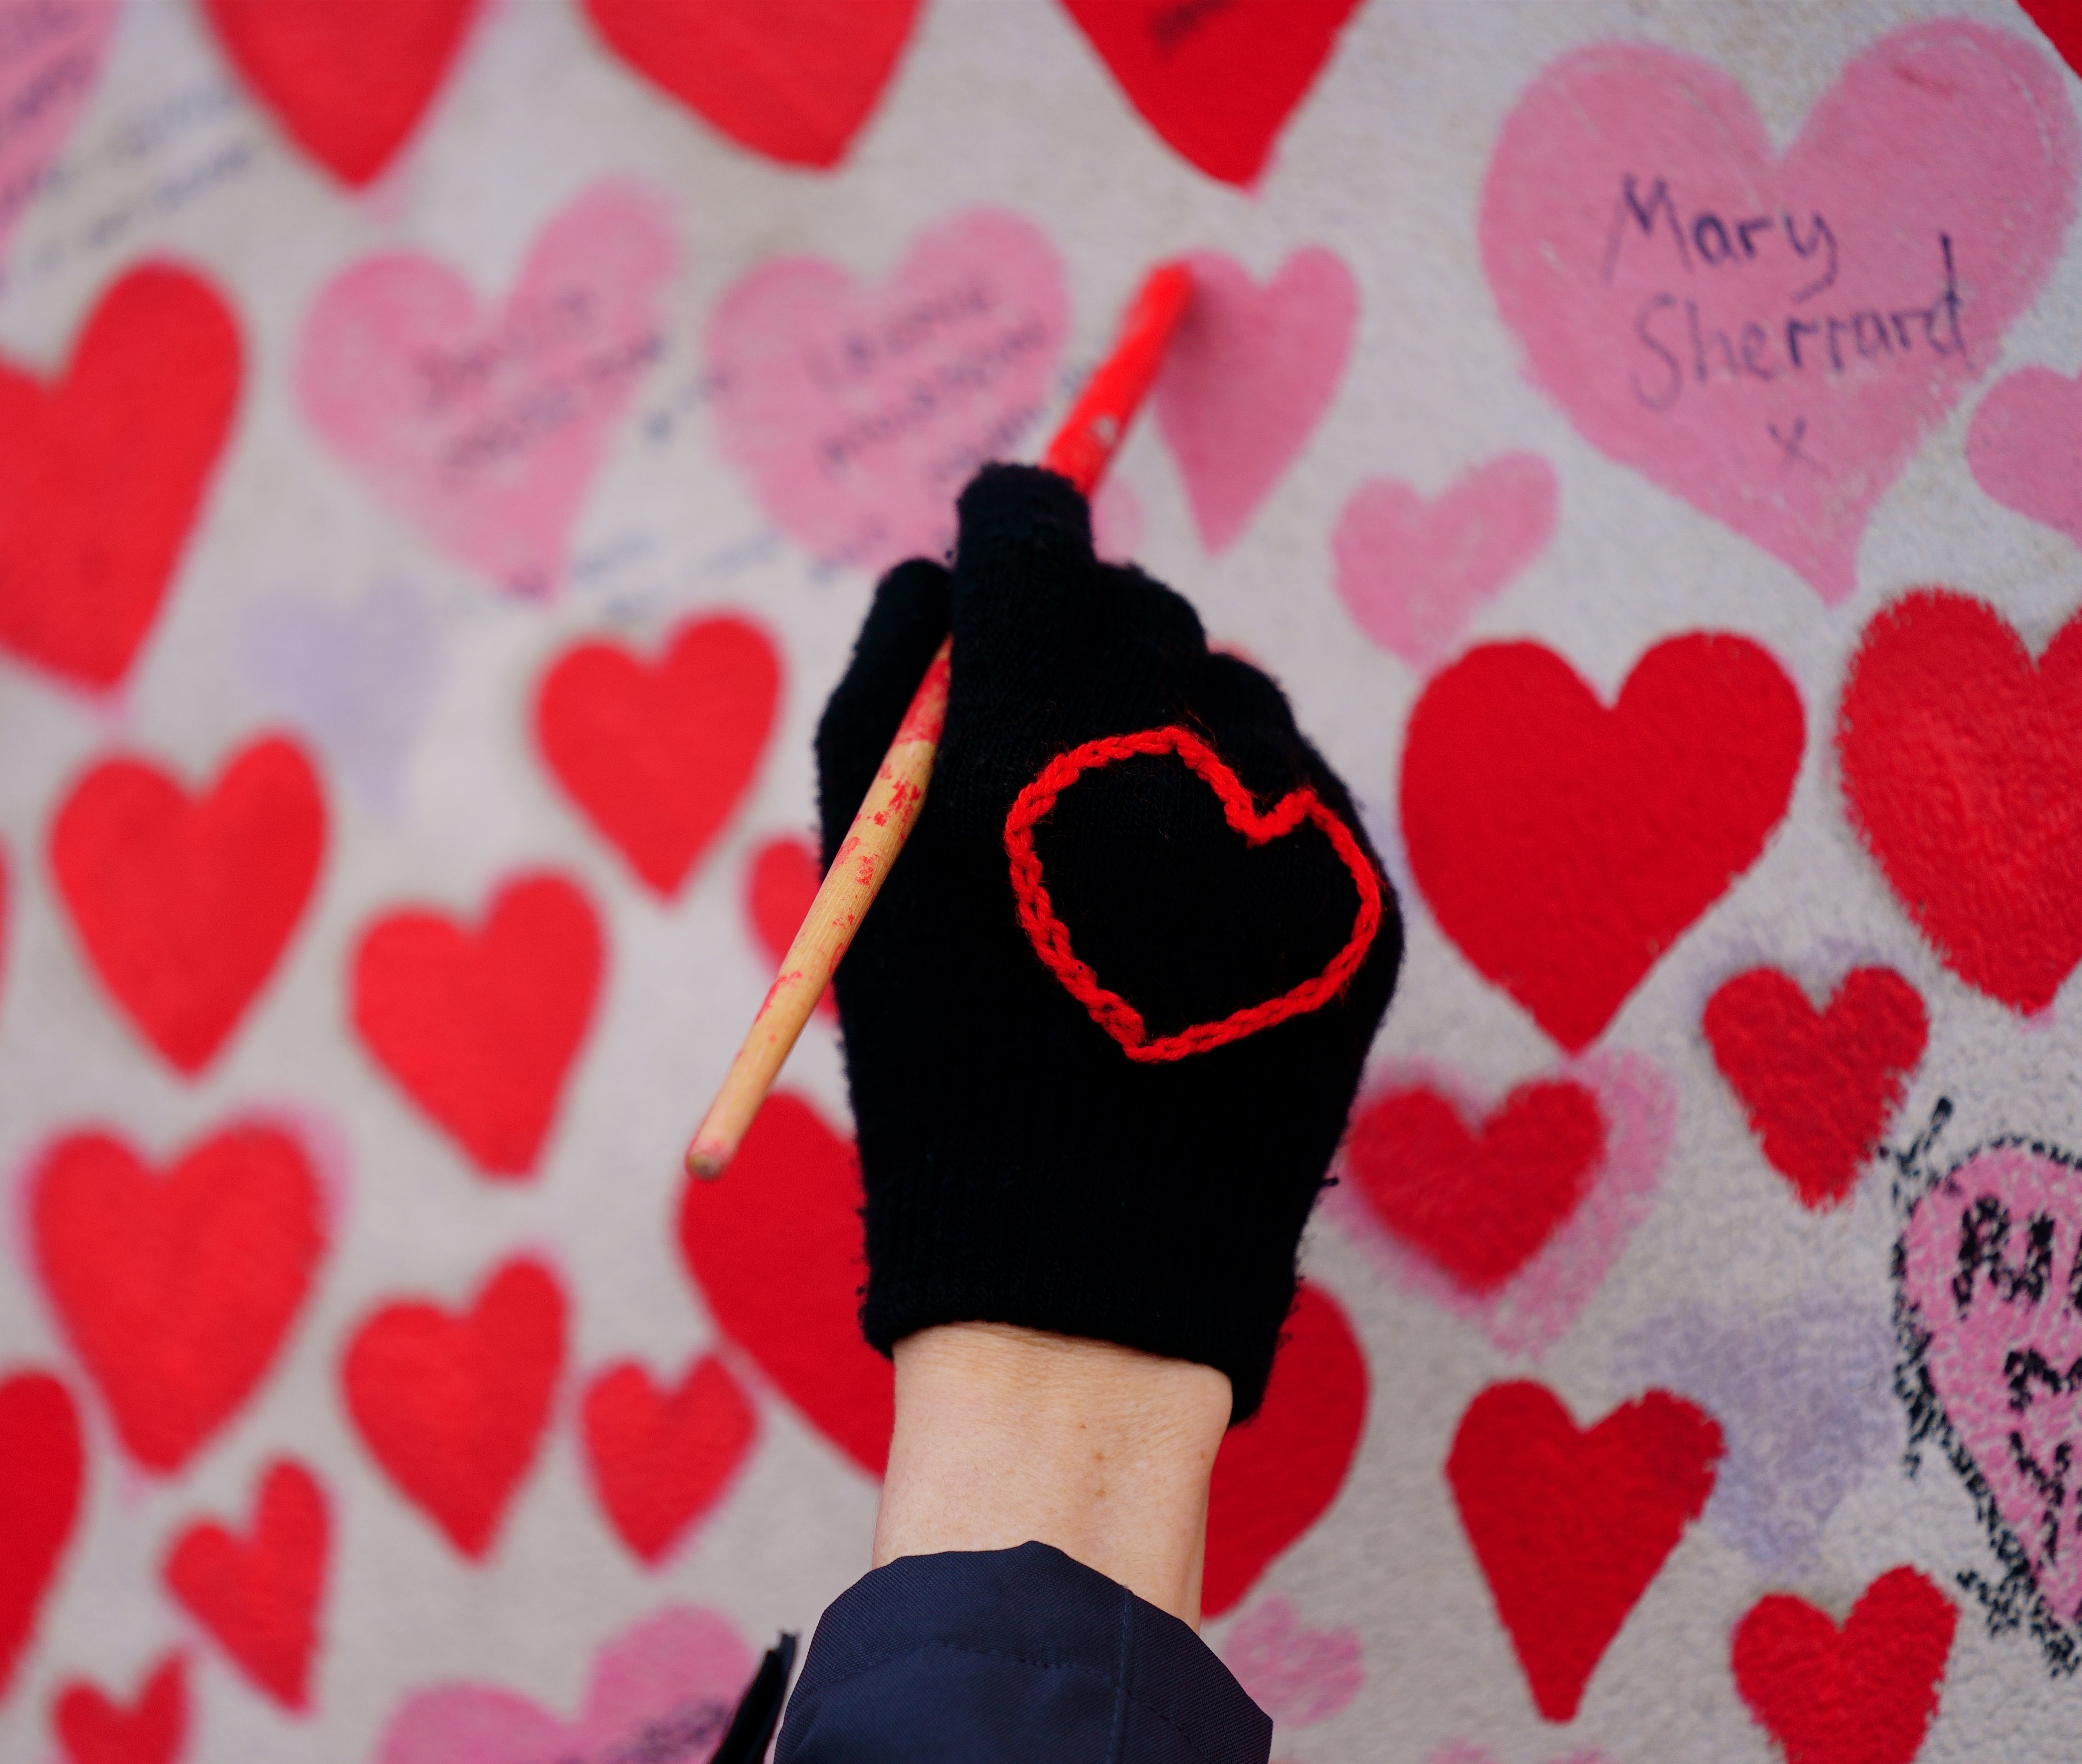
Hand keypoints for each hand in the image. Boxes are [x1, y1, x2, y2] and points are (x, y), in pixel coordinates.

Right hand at [815, 463, 1401, 1419]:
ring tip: (1121, 867)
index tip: (1007, 537)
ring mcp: (1277, 840)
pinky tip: (1194, 922)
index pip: (1033, 536)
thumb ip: (887, 685)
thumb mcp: (864, 876)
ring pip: (1230, 693)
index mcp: (1012, 764)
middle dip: (1084, 653)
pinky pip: (1298, 790)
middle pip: (1137, 607)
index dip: (1011, 526)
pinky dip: (1244, 823)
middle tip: (1049, 750)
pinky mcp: (1358, 898)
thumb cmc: (939, 1060)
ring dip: (1170, 737)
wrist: (1088, 1264)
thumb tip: (951, 562)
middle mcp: (1157, 779)